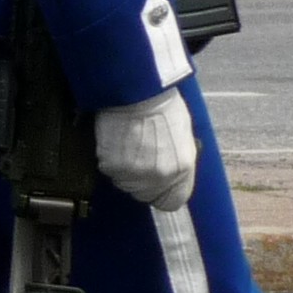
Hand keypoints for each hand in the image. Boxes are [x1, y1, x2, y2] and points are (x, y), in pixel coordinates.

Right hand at [94, 86, 198, 211]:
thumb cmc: (162, 107)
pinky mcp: (112, 165)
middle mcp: (160, 176)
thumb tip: (171, 177)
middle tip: (137, 158)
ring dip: (123, 170)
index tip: (156, 185)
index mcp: (182, 169)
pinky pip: (109, 170)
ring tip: (126, 146)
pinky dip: (109, 159)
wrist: (136, 91)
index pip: (172, 202)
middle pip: (144, 195)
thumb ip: (178, 162)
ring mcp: (135, 173)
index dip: (163, 193)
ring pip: (124, 183)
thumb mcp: (183, 137)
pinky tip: (115, 141)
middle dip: (140, 181)